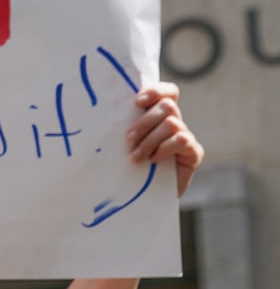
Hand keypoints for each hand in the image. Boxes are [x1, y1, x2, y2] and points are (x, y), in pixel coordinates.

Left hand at [128, 82, 202, 196]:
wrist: (144, 197)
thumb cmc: (127, 167)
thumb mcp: (122, 145)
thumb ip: (120, 127)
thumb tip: (95, 113)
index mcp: (158, 116)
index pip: (168, 92)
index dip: (156, 91)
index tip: (137, 102)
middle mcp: (174, 122)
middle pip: (168, 106)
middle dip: (144, 121)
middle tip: (128, 138)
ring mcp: (185, 137)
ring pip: (172, 123)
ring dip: (150, 139)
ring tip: (135, 157)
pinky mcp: (193, 152)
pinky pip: (182, 139)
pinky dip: (165, 148)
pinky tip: (154, 160)